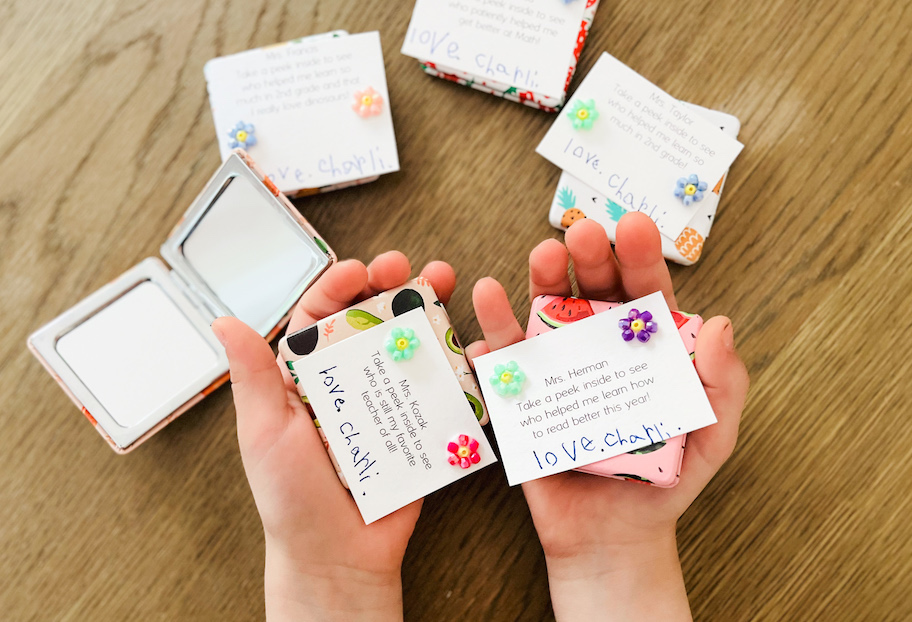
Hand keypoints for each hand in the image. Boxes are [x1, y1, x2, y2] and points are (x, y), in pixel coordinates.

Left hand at [211, 252, 455, 621]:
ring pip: (405, 343)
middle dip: (389, 285)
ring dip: (425, 309)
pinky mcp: (416, 424)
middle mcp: (345, 382)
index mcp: (304, 378)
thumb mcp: (265, 431)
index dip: (339, 286)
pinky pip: (436, 385)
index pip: (319, 316)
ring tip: (442, 284)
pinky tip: (465, 337)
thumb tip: (223, 321)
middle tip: (407, 268)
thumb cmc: (291, 499)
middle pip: (368, 320)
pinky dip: (453, 359)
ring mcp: (383, 401)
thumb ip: (253, 375)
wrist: (339, 556)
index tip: (360, 270)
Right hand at [467, 215, 748, 620]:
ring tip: (538, 261)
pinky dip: (491, 353)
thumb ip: (722, 384)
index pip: (643, 293)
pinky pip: (503, 374)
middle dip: (584, 259)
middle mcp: (595, 349)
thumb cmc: (666, 481)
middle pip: (587, 292)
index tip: (635, 226)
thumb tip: (719, 324)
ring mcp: (555, 371)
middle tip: (580, 235)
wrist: (613, 538)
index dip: (639, 258)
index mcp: (642, 348)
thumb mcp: (712, 435)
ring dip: (535, 285)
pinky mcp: (522, 401)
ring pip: (540, 318)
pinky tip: (488, 340)